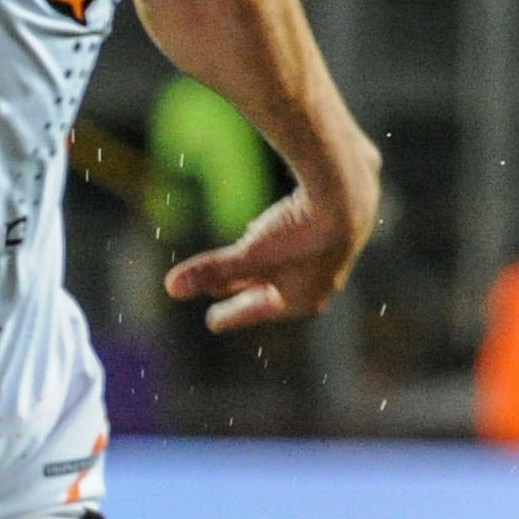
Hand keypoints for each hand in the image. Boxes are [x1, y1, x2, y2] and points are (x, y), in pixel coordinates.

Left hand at [167, 153, 377, 330]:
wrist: (347, 197)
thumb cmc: (297, 235)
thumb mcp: (248, 254)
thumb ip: (212, 270)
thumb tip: (171, 288)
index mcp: (300, 301)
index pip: (254, 311)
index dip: (230, 314)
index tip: (212, 321)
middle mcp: (321, 285)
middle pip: (274, 290)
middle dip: (248, 289)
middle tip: (224, 291)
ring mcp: (335, 258)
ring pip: (293, 265)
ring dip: (270, 263)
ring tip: (251, 256)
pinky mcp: (341, 229)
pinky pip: (307, 239)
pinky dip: (287, 238)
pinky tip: (278, 223)